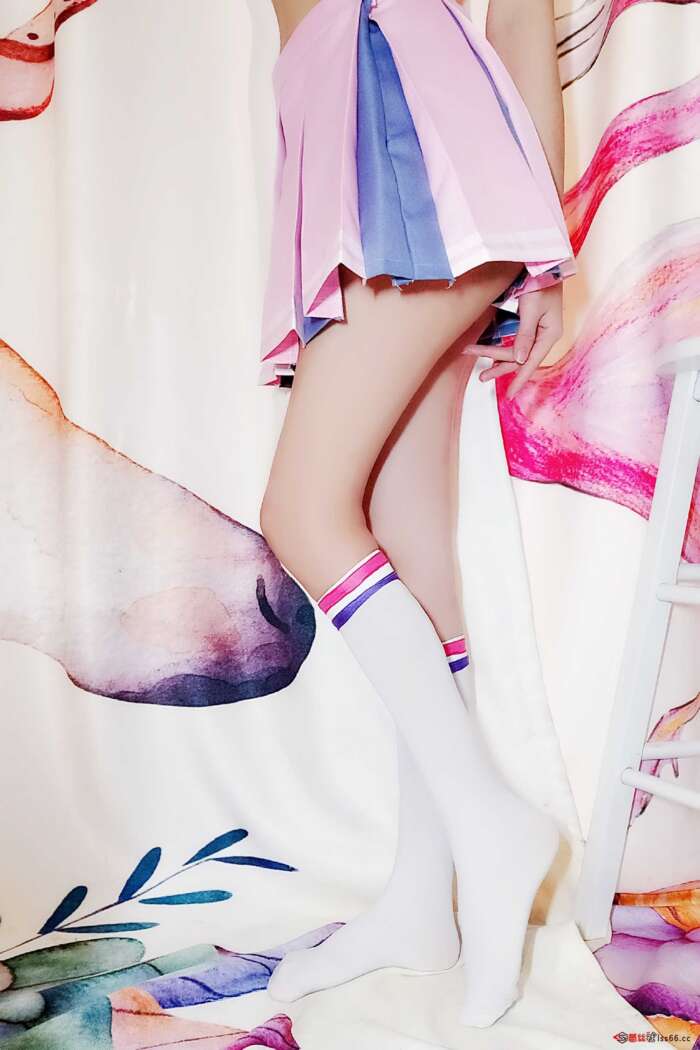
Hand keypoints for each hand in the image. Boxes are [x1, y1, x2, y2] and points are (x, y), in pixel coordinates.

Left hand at [463, 283, 563, 398]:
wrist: (544, 262)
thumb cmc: (541, 283)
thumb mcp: (532, 310)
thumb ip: (525, 335)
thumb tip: (521, 359)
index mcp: (549, 334)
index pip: (531, 363)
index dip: (519, 379)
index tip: (510, 394)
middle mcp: (544, 335)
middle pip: (520, 358)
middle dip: (500, 367)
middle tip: (481, 377)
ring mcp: (537, 330)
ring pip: (516, 351)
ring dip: (498, 359)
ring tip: (482, 372)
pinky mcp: (530, 324)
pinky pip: (515, 342)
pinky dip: (502, 349)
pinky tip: (491, 355)